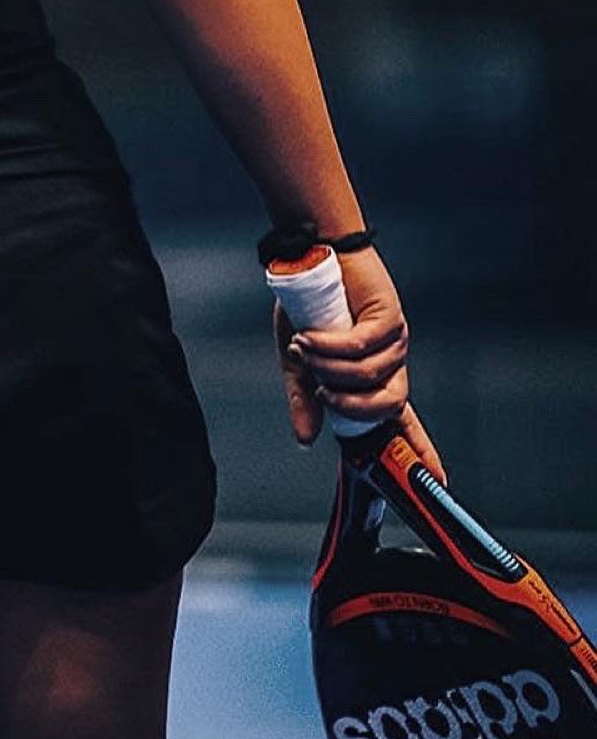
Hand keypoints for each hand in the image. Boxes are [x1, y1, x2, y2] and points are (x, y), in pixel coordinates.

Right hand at [274, 243, 448, 486]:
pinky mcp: (389, 316)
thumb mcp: (300, 361)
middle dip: (351, 407)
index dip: (421, 451)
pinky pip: (362, 347)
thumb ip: (304, 398)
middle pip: (388, 407)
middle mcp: (390, 363)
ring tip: (304, 346)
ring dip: (329, 368)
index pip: (403, 422)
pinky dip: (331, 346)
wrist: (312, 257)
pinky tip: (311, 336)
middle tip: (320, 391)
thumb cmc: (308, 308)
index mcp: (374, 378)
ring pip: (369, 376)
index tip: (437, 481)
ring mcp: (393, 341)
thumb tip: (305, 438)